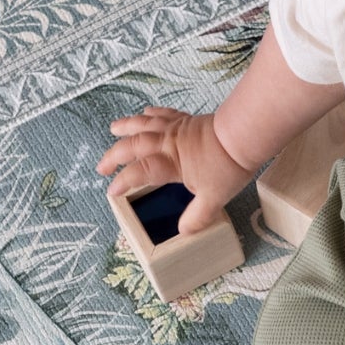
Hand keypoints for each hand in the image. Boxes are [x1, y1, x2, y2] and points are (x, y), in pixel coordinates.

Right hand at [97, 105, 256, 234]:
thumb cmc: (228, 166)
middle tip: (101, 166)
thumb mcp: (214, 199)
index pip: (139, 172)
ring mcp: (176, 129)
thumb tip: (184, 232)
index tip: (111, 191)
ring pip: (144, 124)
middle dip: (114, 156)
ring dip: (126, 126)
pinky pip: (164, 114)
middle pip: (133, 146)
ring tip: (113, 129)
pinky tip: (145, 112)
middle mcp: (167, 143)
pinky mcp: (187, 119)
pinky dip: (152, 113)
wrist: (243, 135)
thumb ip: (197, 217)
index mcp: (170, 163)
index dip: (122, 181)